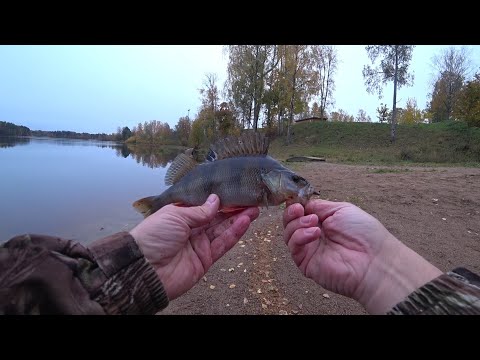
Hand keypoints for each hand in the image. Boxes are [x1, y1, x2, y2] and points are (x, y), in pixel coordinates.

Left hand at [130, 194, 259, 300]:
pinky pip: (223, 244)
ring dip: (239, 219)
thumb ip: (199, 210)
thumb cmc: (154, 236)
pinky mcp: (205, 260)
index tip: (235, 191)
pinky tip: (245, 222)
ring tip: (254, 209)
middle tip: (250, 199)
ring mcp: (199, 245)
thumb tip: (216, 199)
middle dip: (234, 209)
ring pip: (223, 230)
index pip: (204, 206)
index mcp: (180, 216)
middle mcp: (191, 230)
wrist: (144, 269)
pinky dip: (235, 233)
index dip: (220, 200)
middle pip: (217, 218)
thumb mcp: (176, 215)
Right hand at [283, 200, 441, 313]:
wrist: (374, 260)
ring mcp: (309, 249)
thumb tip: (302, 204)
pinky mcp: (306, 263)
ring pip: (289, 234)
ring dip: (297, 223)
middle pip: (290, 222)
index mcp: (323, 221)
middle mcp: (314, 235)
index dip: (295, 205)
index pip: (301, 212)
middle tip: (299, 209)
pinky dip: (299, 236)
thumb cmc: (364, 233)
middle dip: (291, 213)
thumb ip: (319, 206)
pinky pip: (293, 247)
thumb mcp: (341, 209)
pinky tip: (315, 233)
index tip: (297, 201)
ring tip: (313, 222)